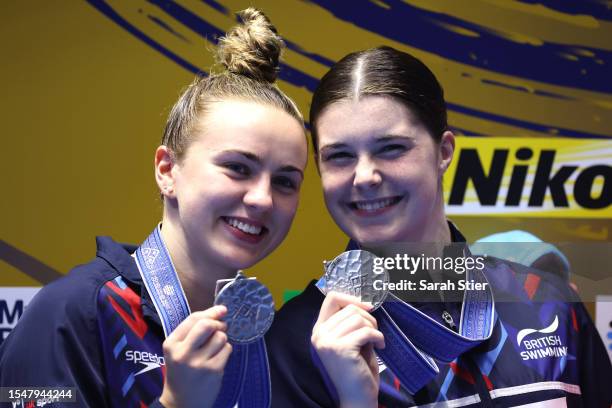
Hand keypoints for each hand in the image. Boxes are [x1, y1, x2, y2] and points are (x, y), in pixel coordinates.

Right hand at [159, 305, 231, 407]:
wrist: (181, 402)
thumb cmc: (182, 371)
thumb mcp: (178, 350)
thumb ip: (193, 330)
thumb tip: (220, 310)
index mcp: (171, 344)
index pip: (193, 319)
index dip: (211, 312)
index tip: (221, 310)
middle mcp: (183, 353)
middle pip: (207, 325)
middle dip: (218, 323)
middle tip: (220, 328)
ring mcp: (199, 363)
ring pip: (220, 337)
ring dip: (222, 339)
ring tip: (215, 348)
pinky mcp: (213, 371)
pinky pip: (227, 349)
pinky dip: (226, 350)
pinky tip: (218, 358)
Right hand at [311, 292, 384, 407]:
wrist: (356, 399)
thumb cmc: (356, 371)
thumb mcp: (349, 341)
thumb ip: (350, 323)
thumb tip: (365, 302)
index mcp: (319, 330)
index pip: (331, 298)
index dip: (351, 298)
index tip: (367, 307)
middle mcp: (319, 334)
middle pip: (350, 308)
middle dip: (368, 318)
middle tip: (374, 334)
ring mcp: (328, 341)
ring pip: (358, 318)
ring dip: (373, 328)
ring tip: (376, 342)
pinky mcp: (341, 348)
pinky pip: (366, 331)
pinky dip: (378, 337)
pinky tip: (380, 346)